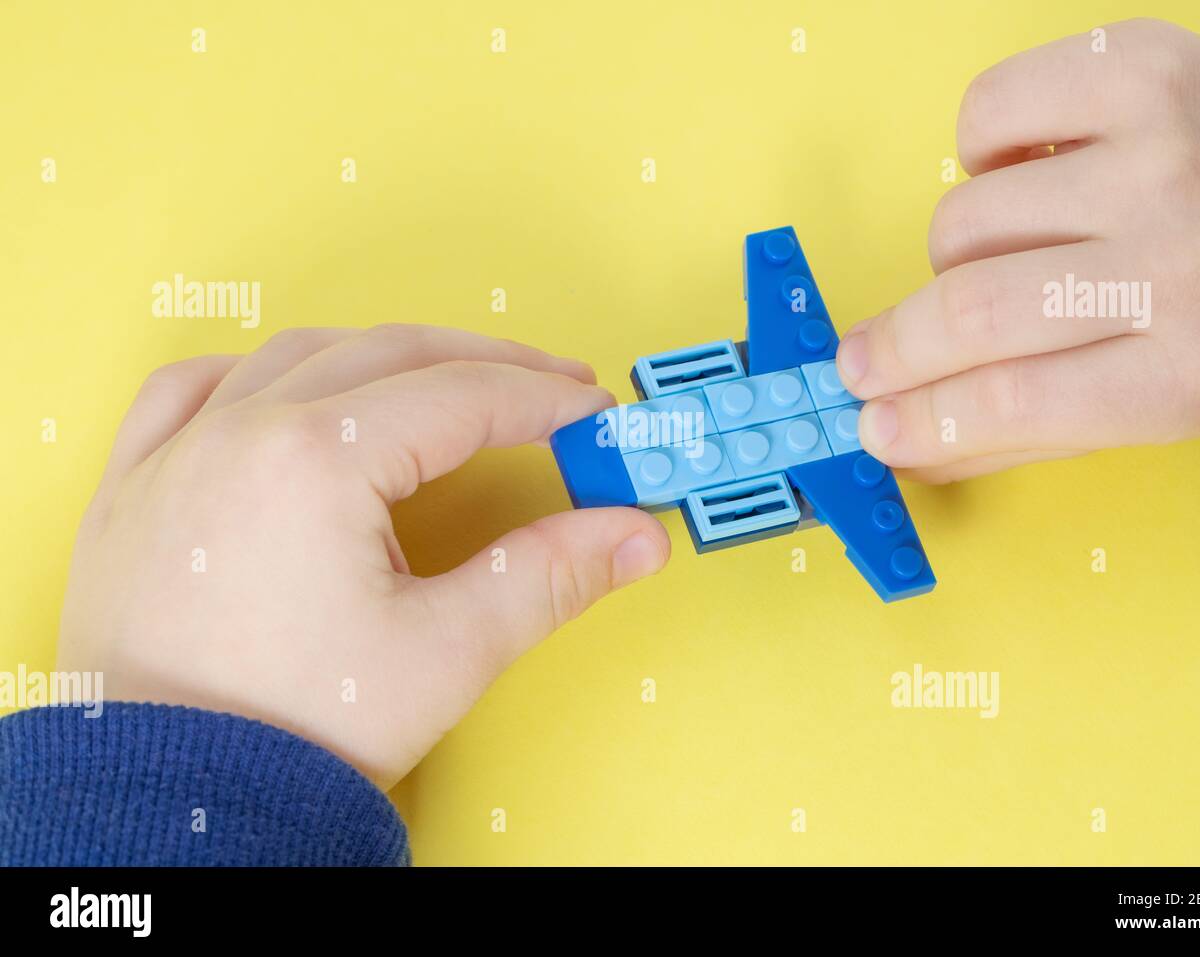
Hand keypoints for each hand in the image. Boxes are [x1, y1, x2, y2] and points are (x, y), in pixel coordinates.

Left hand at [57, 325, 669, 788]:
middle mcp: (241, 432)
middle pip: (390, 355)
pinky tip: (288, 386)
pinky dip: (256, 372)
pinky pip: (191, 389)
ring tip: (446, 380)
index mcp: (318, 459)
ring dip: (383, 356)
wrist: (171, 806)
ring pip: (297, 355)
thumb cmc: (291, 734)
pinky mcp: (133, 490)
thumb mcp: (446, 653)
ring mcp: (177, 454)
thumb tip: (634, 536)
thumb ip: (547, 576)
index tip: (594, 412)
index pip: (463, 398)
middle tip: (551, 386)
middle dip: (484, 364)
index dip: (544, 400)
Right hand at [836, 19, 1199, 482]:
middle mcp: (1185, 262)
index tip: (872, 424)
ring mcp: (1158, 159)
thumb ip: (1026, 432)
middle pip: (974, 311)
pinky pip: (982, 116)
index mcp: (1194, 367)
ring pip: (964, 219)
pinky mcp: (1131, 74)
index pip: (1012, 400)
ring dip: (956, 251)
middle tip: (862, 362)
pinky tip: (1024, 168)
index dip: (921, 418)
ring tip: (1005, 251)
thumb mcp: (1149, 394)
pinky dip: (978, 152)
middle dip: (894, 347)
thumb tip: (905, 450)